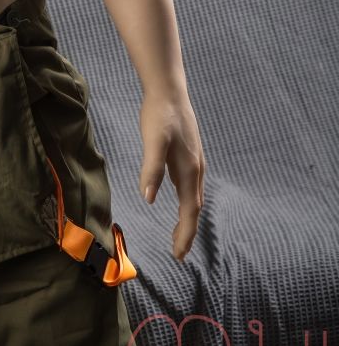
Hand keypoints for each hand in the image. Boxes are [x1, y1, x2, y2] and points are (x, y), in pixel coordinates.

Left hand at [138, 87, 205, 261]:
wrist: (169, 90)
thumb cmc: (160, 115)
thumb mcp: (153, 141)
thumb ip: (151, 168)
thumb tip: (147, 199)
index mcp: (190, 170)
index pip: (189, 211)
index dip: (185, 234)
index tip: (179, 255)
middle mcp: (196, 169)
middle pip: (194, 208)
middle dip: (188, 231)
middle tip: (178, 252)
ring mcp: (194, 161)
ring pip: (194, 197)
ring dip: (188, 218)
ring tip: (179, 234)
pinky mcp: (189, 154)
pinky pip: (190, 186)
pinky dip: (186, 201)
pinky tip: (179, 199)